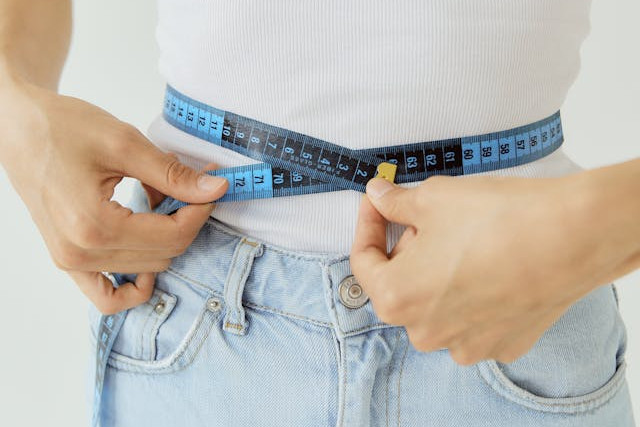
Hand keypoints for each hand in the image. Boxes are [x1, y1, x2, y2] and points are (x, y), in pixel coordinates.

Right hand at [0, 78, 227, 313]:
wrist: (17, 127)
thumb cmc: (62, 128)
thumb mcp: (124, 144)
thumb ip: (173, 174)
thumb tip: (217, 189)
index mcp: (93, 226)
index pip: (173, 236)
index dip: (201, 211)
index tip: (213, 186)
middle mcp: (80, 253)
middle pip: (164, 254)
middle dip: (185, 220)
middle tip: (182, 185)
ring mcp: (70, 262)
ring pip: (147, 269)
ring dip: (164, 238)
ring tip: (155, 200)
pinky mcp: (68, 261)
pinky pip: (107, 296)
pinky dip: (135, 283)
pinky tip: (148, 252)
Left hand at [350, 173, 628, 365]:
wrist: (572, 236)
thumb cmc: (495, 217)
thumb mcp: (432, 198)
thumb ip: (394, 203)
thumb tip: (377, 196)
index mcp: (397, 298)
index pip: (363, 261)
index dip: (367, 224)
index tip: (376, 203)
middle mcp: (425, 332)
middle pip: (401, 285)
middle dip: (409, 250)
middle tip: (431, 218)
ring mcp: (465, 344)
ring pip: (436, 304)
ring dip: (440, 275)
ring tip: (465, 243)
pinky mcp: (502, 344)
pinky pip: (473, 318)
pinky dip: (474, 294)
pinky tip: (492, 267)